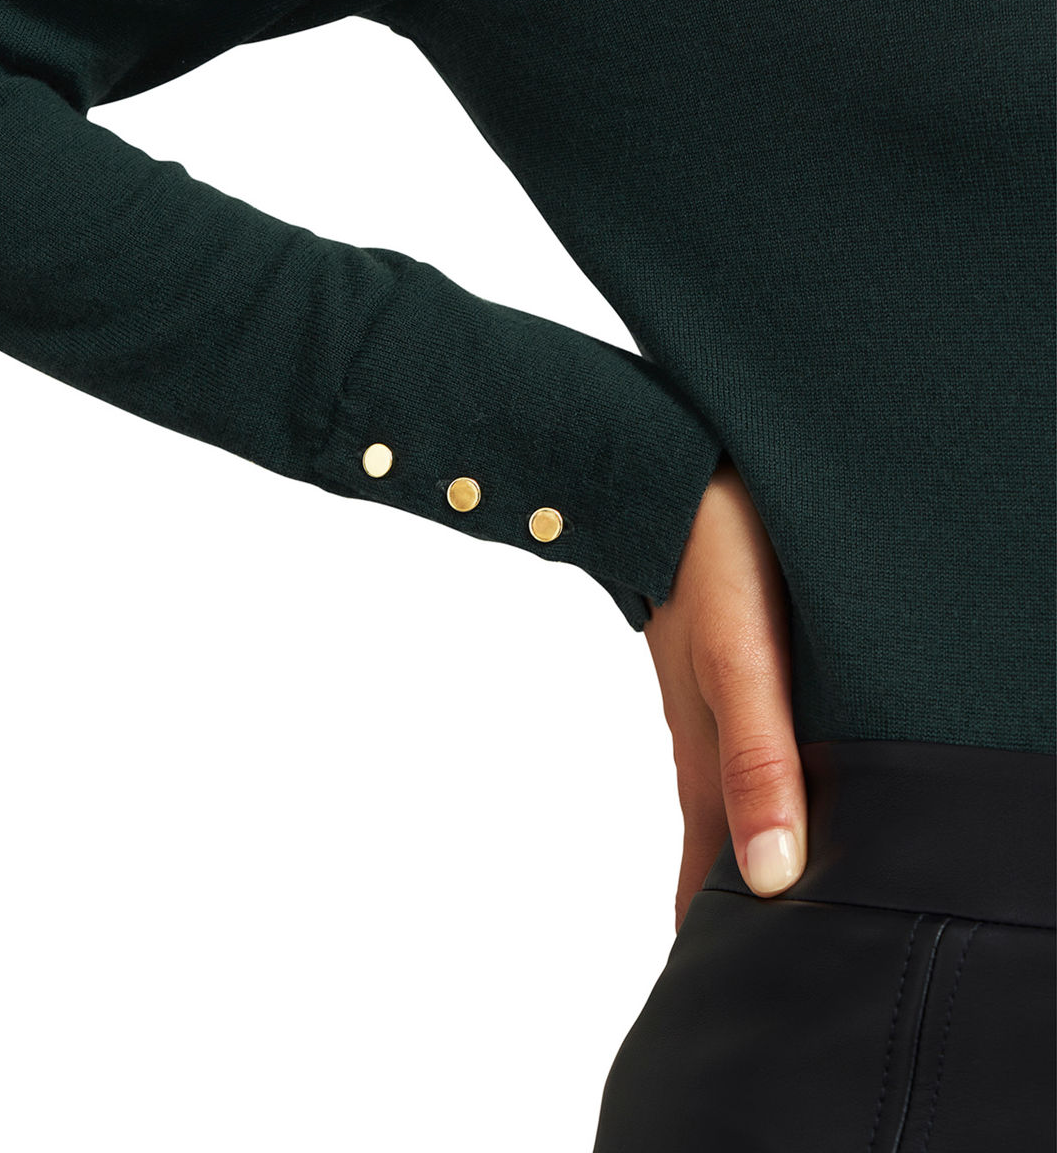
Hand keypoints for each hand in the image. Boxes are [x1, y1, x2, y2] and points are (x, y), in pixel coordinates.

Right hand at [643, 453, 806, 931]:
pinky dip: (769, 791)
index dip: (714, 941)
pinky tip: (790, 788)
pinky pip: (751, 748)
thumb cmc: (711, 556)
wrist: (674, 464)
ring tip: (775, 902)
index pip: (707, 878)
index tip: (727, 998)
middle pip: (724, 846)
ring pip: (740, 798)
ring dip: (752, 852)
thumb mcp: (742, 663)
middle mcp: (712, 737)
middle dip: (736, 911)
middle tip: (760, 972)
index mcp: (707, 754)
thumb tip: (769, 878)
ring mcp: (719, 700)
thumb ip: (759, 762)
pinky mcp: (734, 663)